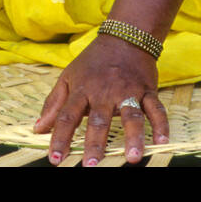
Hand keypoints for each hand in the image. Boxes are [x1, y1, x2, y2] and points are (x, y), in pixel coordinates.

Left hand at [34, 32, 169, 165]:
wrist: (124, 36)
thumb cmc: (93, 61)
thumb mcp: (68, 76)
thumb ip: (54, 103)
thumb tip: (37, 129)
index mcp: (82, 89)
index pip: (67, 116)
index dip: (60, 138)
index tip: (55, 159)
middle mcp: (105, 92)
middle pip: (99, 119)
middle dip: (95, 143)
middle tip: (90, 165)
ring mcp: (128, 91)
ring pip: (131, 116)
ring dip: (133, 137)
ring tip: (132, 158)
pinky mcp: (147, 90)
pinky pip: (156, 108)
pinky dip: (161, 124)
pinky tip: (162, 140)